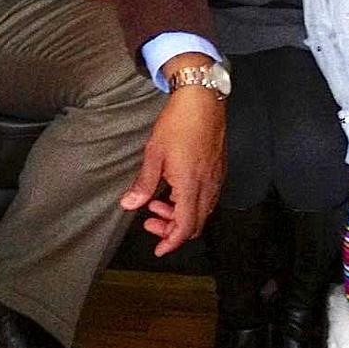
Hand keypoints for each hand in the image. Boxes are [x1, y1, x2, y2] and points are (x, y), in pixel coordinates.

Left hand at [120, 81, 224, 256]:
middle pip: (195, 224)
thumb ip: (144, 183)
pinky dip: (191, 203)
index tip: (159, 249)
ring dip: (181, 215)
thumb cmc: (178, 122)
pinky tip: (175, 189)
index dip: (171, 242)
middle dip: (172, 229)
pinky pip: (208, 197)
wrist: (202, 98)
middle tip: (150, 220)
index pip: (184, 226)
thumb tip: (129, 204)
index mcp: (190, 185)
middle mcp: (208, 185)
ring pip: (202, 211)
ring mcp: (216, 177)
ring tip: (157, 201)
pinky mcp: (219, 169)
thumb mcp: (154, 153)